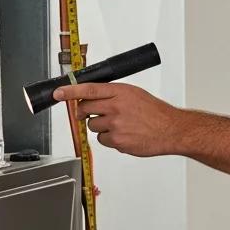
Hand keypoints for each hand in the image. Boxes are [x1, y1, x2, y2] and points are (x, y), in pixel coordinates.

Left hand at [53, 81, 183, 156]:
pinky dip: (110, 139)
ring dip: (100, 126)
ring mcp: (116, 125)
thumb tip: (93, 96)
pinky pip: (102, 140)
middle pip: (85, 108)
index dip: (70, 91)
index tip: (57, 93)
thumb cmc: (155, 112)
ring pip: (92, 126)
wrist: (171, 129)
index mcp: (121, 91)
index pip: (89, 89)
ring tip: (119, 125)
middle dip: (83, 111)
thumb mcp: (135, 94)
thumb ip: (114, 94)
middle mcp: (116, 106)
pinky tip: (124, 135)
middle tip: (89, 113)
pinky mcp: (117, 141)